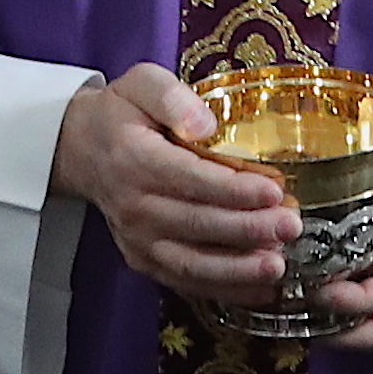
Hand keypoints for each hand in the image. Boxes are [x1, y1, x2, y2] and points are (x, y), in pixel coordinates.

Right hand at [54, 64, 297, 303]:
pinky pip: (185, 282)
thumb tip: (207, 125)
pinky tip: (260, 289)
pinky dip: (224, 290)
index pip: (189, 178)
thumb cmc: (122, 114)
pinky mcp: (144, 260)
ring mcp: (137, 239)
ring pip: (191, 263)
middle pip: (197, 224)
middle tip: (290, 227)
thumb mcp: (141, 84)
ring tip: (278, 267)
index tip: (273, 191)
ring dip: (237, 269)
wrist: (82, 150)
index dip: (233, 189)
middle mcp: (134, 206)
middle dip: (248, 230)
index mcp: (135, 159)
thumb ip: (172, 97)